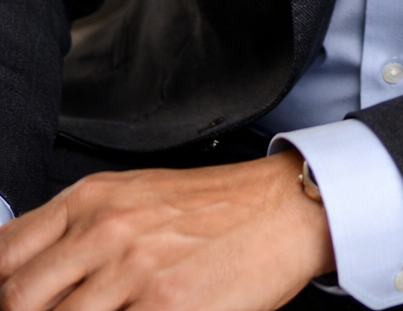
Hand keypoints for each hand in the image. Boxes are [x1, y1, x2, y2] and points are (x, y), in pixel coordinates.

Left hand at [0, 150, 333, 310]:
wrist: (283, 208)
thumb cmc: (213, 206)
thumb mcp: (133, 196)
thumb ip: (78, 230)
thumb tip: (30, 276)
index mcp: (91, 200)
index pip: (4, 257)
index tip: (11, 305)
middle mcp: (106, 231)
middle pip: (18, 301)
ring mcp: (134, 273)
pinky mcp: (167, 309)